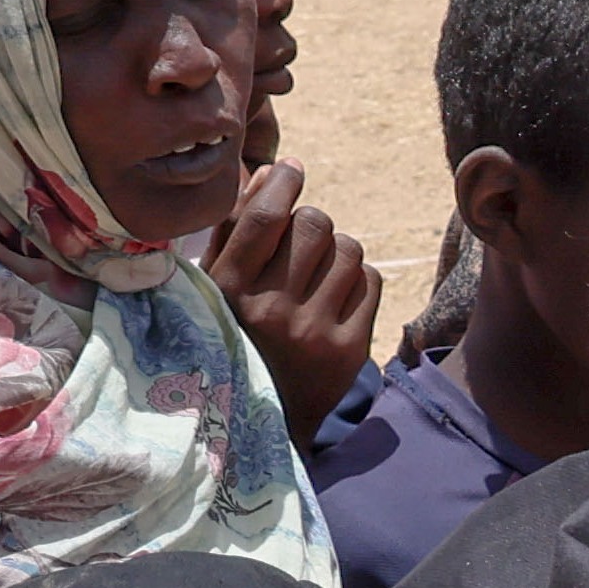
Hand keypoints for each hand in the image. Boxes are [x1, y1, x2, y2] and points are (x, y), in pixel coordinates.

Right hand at [214, 159, 383, 434]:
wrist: (268, 417)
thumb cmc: (235, 333)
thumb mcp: (217, 286)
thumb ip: (236, 228)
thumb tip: (272, 171)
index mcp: (227, 291)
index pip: (264, 219)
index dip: (284, 184)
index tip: (292, 169)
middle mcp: (270, 311)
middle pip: (314, 224)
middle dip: (311, 224)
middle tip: (300, 244)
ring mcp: (314, 332)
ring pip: (349, 249)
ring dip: (336, 252)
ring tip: (316, 275)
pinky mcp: (350, 349)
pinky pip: (371, 280)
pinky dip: (358, 279)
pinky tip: (336, 297)